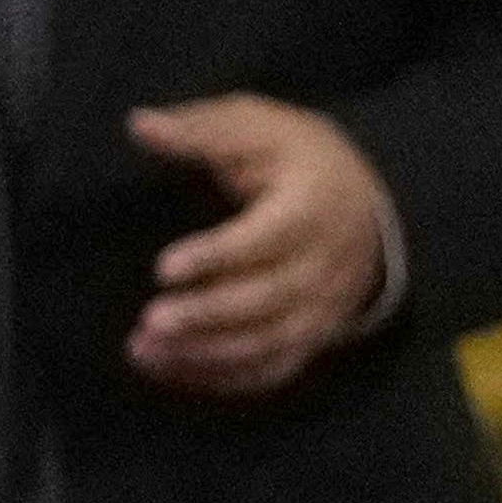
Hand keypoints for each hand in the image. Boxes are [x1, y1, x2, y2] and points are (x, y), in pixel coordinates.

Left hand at [127, 93, 396, 399]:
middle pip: (267, 299)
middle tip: (150, 320)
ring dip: (204, 354)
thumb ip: (200, 130)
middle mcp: (326, 263)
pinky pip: (270, 370)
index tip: (162, 268)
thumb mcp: (256, 126)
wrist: (363, 203)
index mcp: (314, 205)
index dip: (216, 256)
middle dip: (206, 315)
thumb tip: (139, 124)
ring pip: (267, 343)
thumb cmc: (297, 158)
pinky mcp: (312, 336)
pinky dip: (219, 378)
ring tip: (142, 349)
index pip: (267, 238)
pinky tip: (168, 369)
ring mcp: (323, 307)